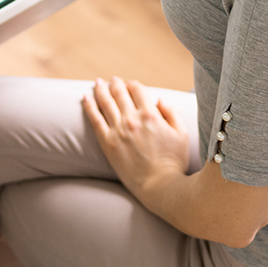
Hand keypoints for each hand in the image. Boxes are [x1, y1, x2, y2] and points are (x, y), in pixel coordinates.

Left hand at [82, 77, 191, 197]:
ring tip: (97, 83)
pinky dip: (89, 106)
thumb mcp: (182, 134)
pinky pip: (95, 119)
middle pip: (120, 93)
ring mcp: (118, 130)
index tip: (131, 84)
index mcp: (151, 114)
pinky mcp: (107, 143)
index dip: (133, 84)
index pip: (138, 90)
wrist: (159, 186)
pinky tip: (85, 98)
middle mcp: (132, 119)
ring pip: (105, 102)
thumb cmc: (174, 161)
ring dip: (101, 89)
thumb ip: (171, 113)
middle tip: (112, 80)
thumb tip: (159, 98)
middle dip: (116, 83)